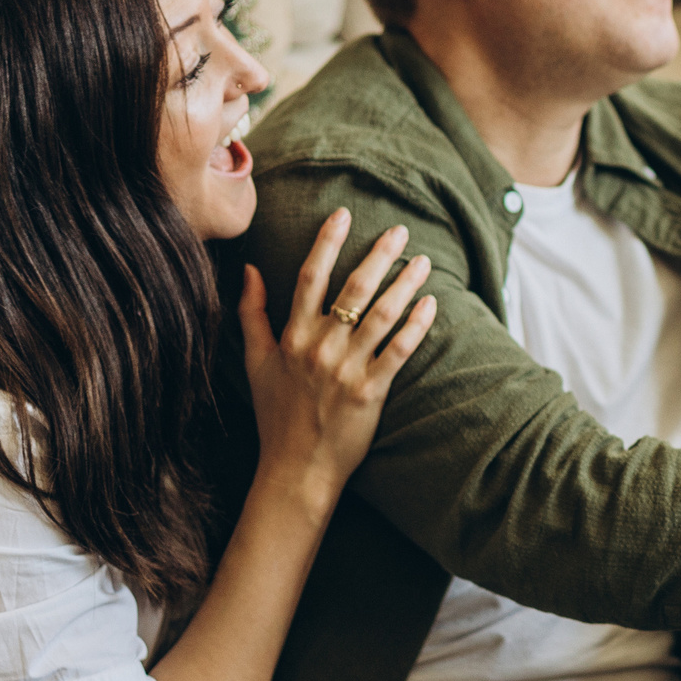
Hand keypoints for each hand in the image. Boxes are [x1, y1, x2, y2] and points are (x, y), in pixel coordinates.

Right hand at [241, 209, 436, 494]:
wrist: (295, 467)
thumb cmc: (276, 414)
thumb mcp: (254, 361)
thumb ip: (251, 313)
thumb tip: (248, 268)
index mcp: (292, 336)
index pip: (309, 277)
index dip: (327, 243)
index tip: (344, 214)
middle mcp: (319, 347)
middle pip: (352, 289)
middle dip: (377, 255)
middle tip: (399, 230)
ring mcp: (345, 369)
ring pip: (380, 316)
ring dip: (404, 285)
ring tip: (422, 262)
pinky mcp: (370, 392)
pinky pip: (398, 351)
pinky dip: (416, 327)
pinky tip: (432, 305)